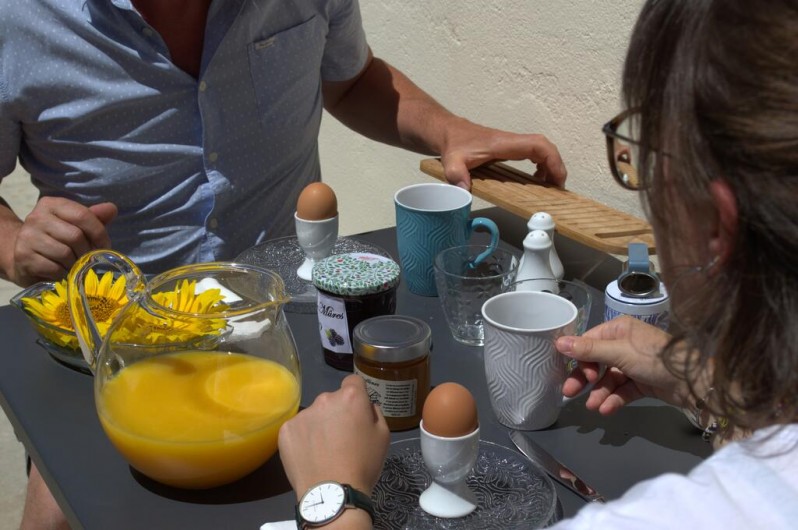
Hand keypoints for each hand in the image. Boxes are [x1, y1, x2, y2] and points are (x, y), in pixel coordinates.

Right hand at [11, 197, 116, 285]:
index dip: (99, 233)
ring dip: (75, 264)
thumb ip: (94, 217)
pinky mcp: (23, 256)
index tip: (104, 246)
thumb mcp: (75, 225)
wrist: (22, 255)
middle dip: (87, 251)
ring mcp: (27, 237)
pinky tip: (61, 271)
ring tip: (74, 265)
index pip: (82, 215)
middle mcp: (36, 217)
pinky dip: (63, 273)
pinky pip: (54, 268)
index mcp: (51, 204)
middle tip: (87, 258)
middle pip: (75, 236)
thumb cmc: (56, 239)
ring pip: (65, 253)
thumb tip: (111, 209)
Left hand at [278, 375, 389, 499]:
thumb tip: (365, 406)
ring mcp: (303, 414)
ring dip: (319, 425)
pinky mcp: (286, 430)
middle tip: (341, 438)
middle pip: (332, 399)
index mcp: (350, 397)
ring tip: (323, 451)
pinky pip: (298, 428)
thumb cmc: (363, 464)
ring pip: (314, 415)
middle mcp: (324, 399)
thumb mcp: (384, 436)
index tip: (356, 412)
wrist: (332, 493)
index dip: (357, 394)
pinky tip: (309, 455)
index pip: (353, 381)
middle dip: (337, 412)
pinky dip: (303, 438)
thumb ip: (374, 412)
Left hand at [440, 119, 566, 188]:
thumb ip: (456, 175)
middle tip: (557, 188)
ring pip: (541, 149)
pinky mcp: (509, 149)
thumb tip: (465, 191)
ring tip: (549, 186)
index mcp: (503, 144)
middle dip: (556, 165)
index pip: (537, 145)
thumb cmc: (453, 144)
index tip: (557, 179)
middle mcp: (511, 142)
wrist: (448, 132)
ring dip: (550, 165)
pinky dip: (540, 165)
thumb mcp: (451, 161)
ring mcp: (512, 144)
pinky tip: (535, 178)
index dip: (552, 160)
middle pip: (544, 147)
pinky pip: (532, 153)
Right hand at [556, 316, 689, 414]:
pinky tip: (607, 410)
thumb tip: (558, 342)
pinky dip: (614, 400)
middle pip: (597, 362)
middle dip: (584, 379)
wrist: (694, 382)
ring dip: (600, 393)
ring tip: (593, 407)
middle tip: (570, 393)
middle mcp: (625, 344)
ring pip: (608, 379)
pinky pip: (622, 391)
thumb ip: (588, 350)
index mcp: (619, 329)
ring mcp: (634, 365)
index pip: (590, 342)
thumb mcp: (619, 352)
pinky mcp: (642, 383)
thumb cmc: (655, 358)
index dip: (580, 358)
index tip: (574, 374)